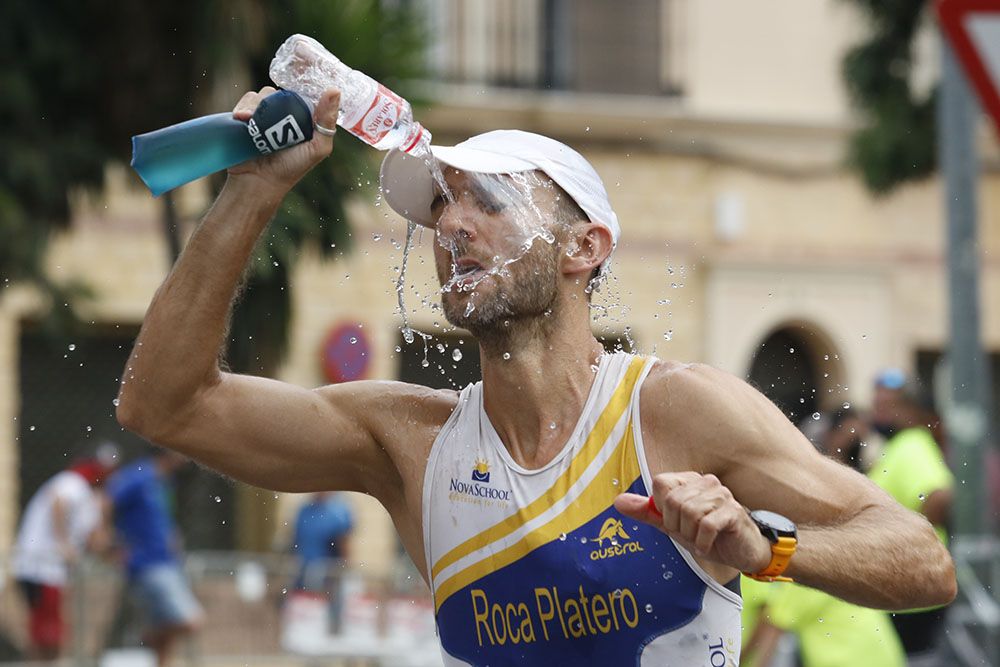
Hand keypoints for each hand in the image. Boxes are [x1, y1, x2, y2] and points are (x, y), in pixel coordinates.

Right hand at [227, 86, 341, 193]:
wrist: (258, 183)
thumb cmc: (291, 169)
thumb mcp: (317, 148)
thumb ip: (327, 122)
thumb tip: (334, 90)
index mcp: (305, 118)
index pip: (303, 93)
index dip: (300, 83)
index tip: (296, 75)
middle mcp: (285, 114)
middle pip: (280, 93)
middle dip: (273, 99)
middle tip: (269, 114)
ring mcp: (266, 116)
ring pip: (262, 96)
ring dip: (255, 104)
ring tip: (250, 120)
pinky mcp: (247, 118)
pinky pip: (246, 102)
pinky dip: (243, 107)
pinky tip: (241, 118)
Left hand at [614, 472, 771, 573]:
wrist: (742, 552)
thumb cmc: (708, 536)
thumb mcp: (672, 526)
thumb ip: (646, 512)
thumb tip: (618, 502)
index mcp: (689, 481)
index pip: (660, 483)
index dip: (662, 508)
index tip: (674, 522)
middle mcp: (706, 482)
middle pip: (672, 501)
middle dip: (677, 526)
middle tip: (690, 534)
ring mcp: (721, 495)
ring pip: (688, 513)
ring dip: (691, 535)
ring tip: (701, 538)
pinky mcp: (733, 511)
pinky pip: (706, 525)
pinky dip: (703, 542)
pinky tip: (709, 544)